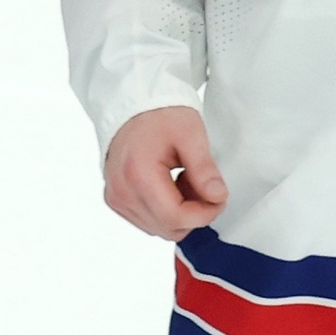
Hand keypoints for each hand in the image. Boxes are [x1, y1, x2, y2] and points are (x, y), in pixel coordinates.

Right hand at [102, 105, 224, 238]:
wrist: (133, 105)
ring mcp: (116, 198)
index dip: (204, 214)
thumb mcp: (191, 135)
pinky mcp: (116, 200)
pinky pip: (148, 221)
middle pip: (168, 228)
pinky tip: (171, 186)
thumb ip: (204, 169)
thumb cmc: (161, 115)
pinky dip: (165, 211)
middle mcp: (121, 192)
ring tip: (185, 181)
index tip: (219, 197)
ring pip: (159, 229)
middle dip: (194, 213)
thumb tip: (218, 198)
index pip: (176, 217)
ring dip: (180, 213)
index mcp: (138, 174)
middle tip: (203, 184)